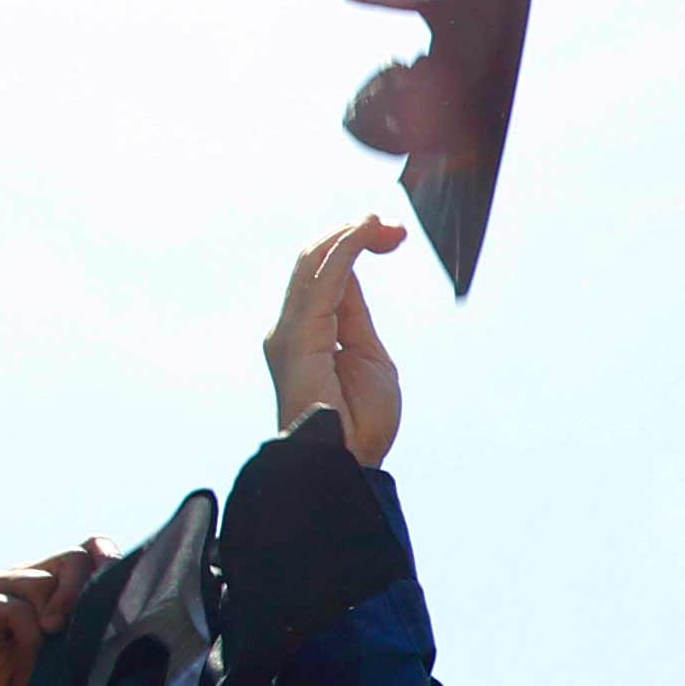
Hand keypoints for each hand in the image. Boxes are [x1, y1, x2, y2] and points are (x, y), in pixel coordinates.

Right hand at [0, 542, 107, 685]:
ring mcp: (0, 586)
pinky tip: (28, 654)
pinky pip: (12, 606)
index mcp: (59, 580)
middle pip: (73, 558)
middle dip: (83, 592)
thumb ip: (97, 623)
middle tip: (81, 629)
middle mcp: (30, 574)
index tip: (120, 585)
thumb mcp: (78, 652)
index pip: (91, 548)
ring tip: (51, 648)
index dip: (108, 559)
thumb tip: (135, 606)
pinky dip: (27, 632)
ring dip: (55, 617)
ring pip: (42, 581)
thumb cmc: (42, 684)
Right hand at [268, 215, 406, 467]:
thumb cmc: (359, 422)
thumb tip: (349, 276)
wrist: (347, 461)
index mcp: (305, 331)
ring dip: (352, 233)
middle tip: (395, 228)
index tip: (393, 235)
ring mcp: (290, 329)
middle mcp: (289, 326)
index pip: (324, 273)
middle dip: (354, 232)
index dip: (355, 244)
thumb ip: (353, 315)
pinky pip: (324, 277)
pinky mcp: (300, 334)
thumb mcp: (367, 355)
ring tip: (385, 224)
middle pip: (314, 259)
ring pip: (314, 260)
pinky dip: (347, 248)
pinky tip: (369, 231)